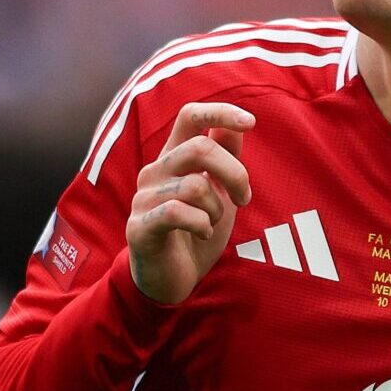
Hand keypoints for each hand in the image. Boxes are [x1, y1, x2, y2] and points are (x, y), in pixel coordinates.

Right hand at [127, 103, 255, 304]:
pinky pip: (177, 212)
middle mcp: (155, 171)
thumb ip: (226, 157)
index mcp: (174, 157)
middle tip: (244, 199)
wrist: (171, 280)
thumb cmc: (196, 230)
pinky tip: (202, 232)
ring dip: (217, 208)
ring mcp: (144, 198)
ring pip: (194, 185)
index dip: (220, 111)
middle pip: (200, 148)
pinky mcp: (139, 226)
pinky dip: (200, 223)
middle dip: (235, 173)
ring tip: (213, 222)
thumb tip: (239, 124)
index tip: (251, 122)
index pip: (189, 115)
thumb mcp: (219, 191)